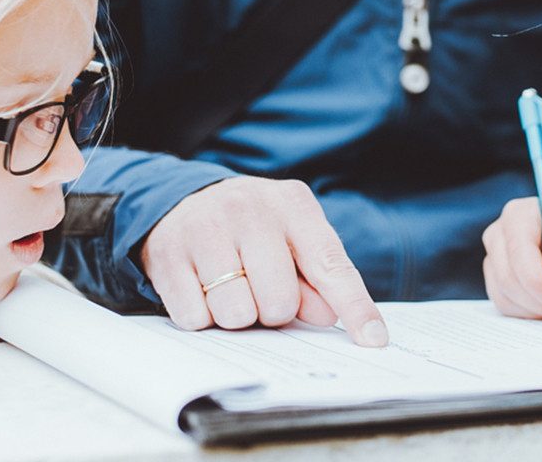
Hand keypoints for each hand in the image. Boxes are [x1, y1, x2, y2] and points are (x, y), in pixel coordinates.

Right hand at [139, 176, 387, 346]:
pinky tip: (202, 288)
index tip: (374, 340)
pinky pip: (195, 318)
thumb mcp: (291, 238)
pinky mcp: (168, 254)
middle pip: (279, 301)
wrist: (181, 200)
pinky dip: (201, 315)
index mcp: (292, 206)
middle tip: (260, 290)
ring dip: (236, 315)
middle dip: (273, 310)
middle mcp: (249, 210)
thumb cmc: (250, 228)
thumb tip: (326, 315)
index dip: (355, 307)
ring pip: (236, 314)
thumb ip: (316, 277)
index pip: (332, 264)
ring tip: (230, 287)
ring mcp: (205, 229)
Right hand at [481, 198, 541, 319]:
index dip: (536, 280)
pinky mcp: (497, 282)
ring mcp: (494, 260)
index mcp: (519, 215)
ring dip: (541, 310)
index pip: (519, 252)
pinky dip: (535, 314)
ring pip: (507, 297)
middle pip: (508, 278)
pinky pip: (508, 307)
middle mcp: (499, 235)